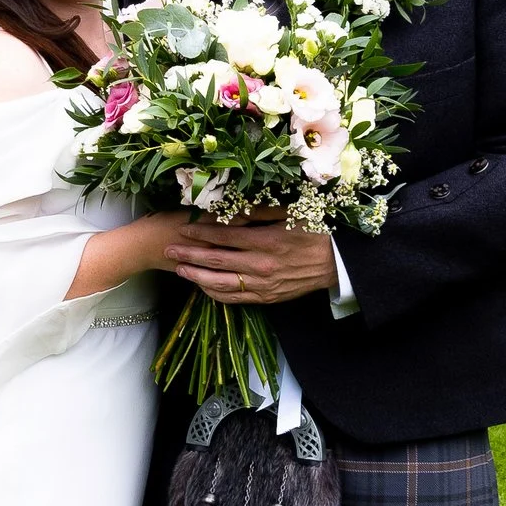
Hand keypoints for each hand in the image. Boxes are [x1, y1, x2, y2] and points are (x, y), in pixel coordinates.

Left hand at [167, 217, 337, 305]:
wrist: (337, 263)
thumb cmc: (315, 231)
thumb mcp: (289, 214)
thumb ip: (259, 211)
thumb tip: (231, 207)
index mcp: (265, 241)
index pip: (223, 237)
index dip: (199, 233)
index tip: (182, 229)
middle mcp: (261, 265)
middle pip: (216, 261)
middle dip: (189, 255)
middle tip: (168, 251)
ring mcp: (263, 285)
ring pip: (221, 284)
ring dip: (197, 277)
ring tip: (179, 270)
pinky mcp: (267, 298)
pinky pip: (235, 298)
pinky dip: (216, 293)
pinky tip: (203, 287)